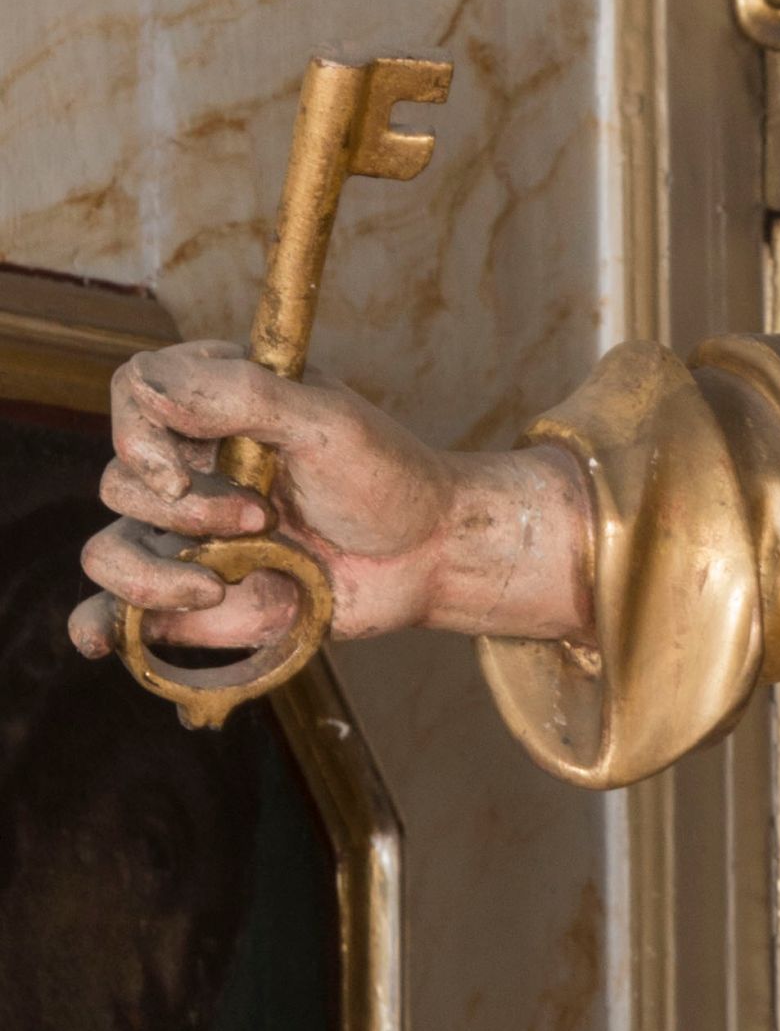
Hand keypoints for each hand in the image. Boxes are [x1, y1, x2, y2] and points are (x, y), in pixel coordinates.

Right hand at [71, 344, 594, 665]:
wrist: (427, 555)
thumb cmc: (385, 476)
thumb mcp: (327, 422)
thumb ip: (241, 395)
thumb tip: (149, 390)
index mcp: (211, 402)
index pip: (133, 393)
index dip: (139, 433)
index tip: (179, 470)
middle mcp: (187, 464)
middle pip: (120, 479)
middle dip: (187, 511)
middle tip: (263, 518)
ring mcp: (185, 534)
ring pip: (109, 550)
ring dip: (152, 575)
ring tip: (218, 587)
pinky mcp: (193, 596)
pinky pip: (120, 612)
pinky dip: (101, 625)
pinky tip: (102, 640)